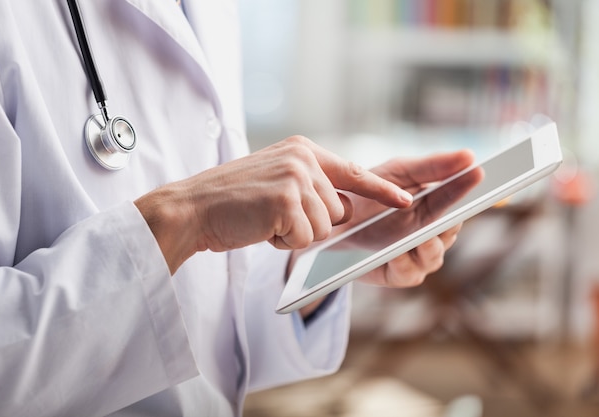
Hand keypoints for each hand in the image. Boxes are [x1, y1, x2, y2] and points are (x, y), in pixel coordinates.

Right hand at [135, 136, 412, 273]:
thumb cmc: (231, 203)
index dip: (381, 191)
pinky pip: (305, 238)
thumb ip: (310, 188)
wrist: (191, 209)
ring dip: (296, 235)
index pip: (354, 171)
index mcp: (303, 150)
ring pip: (324, 228)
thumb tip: (343, 211)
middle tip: (273, 217)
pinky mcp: (286, 199)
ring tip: (264, 221)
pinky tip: (260, 228)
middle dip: (311, 225)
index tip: (407, 201)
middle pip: (339, 211)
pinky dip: (283, 243)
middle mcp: (304, 158)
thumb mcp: (275, 182)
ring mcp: (296, 176)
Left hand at [337, 150, 481, 287]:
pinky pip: (409, 273)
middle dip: (450, 222)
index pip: (461, 198)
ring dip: (429, 246)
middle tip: (452, 213)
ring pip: (434, 255)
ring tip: (423, 238)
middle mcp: (434, 233)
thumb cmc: (371, 194)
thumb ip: (433, 166)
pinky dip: (405, 263)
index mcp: (439, 206)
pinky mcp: (400, 274)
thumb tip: (470, 156)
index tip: (479, 172)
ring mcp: (419, 256)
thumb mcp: (399, 172)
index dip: (470, 186)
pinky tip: (398, 253)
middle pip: (450, 230)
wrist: (336, 222)